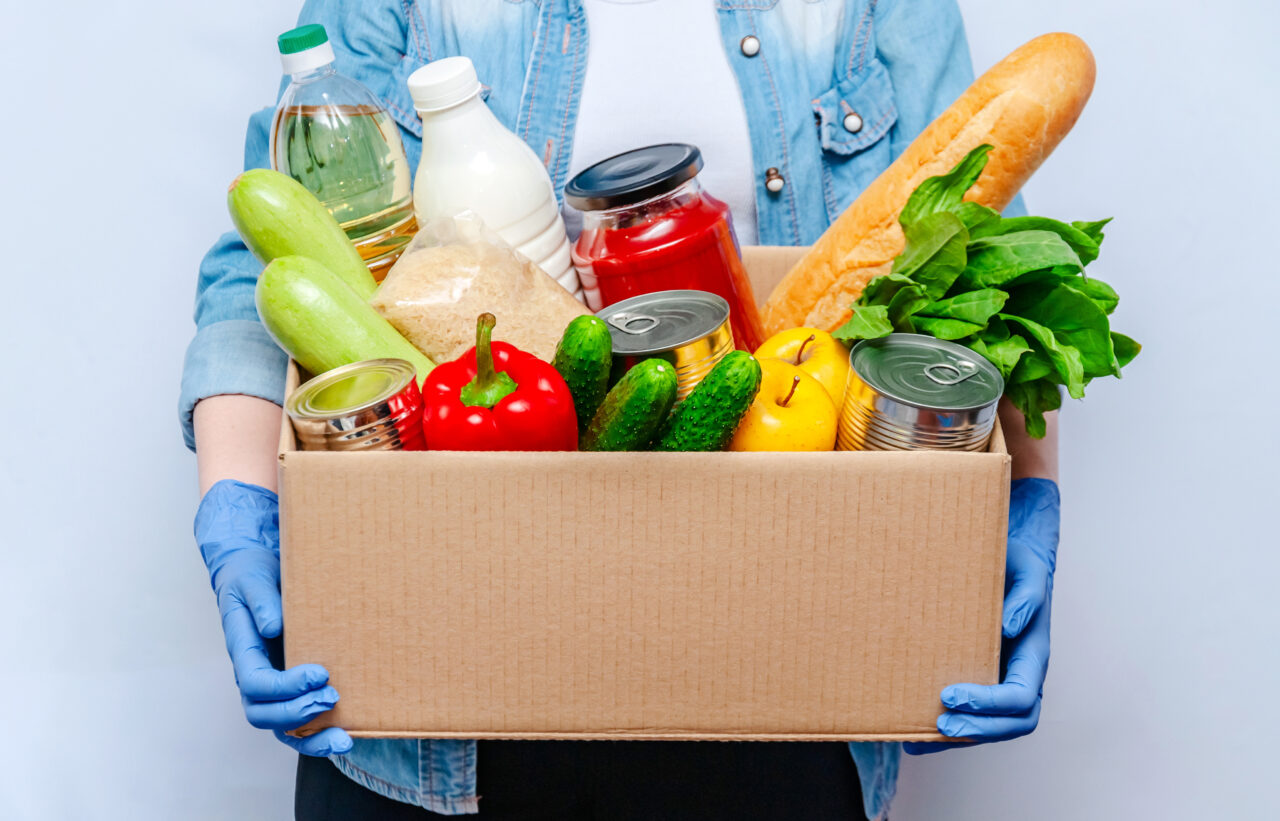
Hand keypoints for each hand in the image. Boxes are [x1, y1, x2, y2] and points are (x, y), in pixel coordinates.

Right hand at [195, 480, 352, 755]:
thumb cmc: (252, 576)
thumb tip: (273, 628)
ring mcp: (272, 685)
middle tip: (333, 698)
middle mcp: (255, 675)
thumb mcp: (253, 580)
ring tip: (344, 738)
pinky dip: (318, 734)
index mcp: (243, 651)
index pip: (256, 683)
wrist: (253, 574)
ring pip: (281, 728)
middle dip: (298, 714)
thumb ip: (262, 601)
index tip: (321, 671)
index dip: (286, 686)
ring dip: (311, 737)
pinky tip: (346, 735)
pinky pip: (298, 722)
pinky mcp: (290, 686)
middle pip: (264, 715)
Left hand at [905, 478, 1059, 753]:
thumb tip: (1011, 628)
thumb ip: (1026, 595)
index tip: (950, 694)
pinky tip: (913, 737)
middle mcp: (1019, 674)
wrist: (1004, 557)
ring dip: (960, 737)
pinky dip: (944, 732)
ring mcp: (1000, 679)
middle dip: (977, 730)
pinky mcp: (978, 677)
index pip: (1021, 697)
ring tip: (919, 738)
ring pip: (990, 726)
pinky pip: (970, 715)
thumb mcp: (1026, 570)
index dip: (990, 704)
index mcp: (1033, 655)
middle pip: (1011, 723)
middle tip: (939, 724)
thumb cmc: (1015, 563)